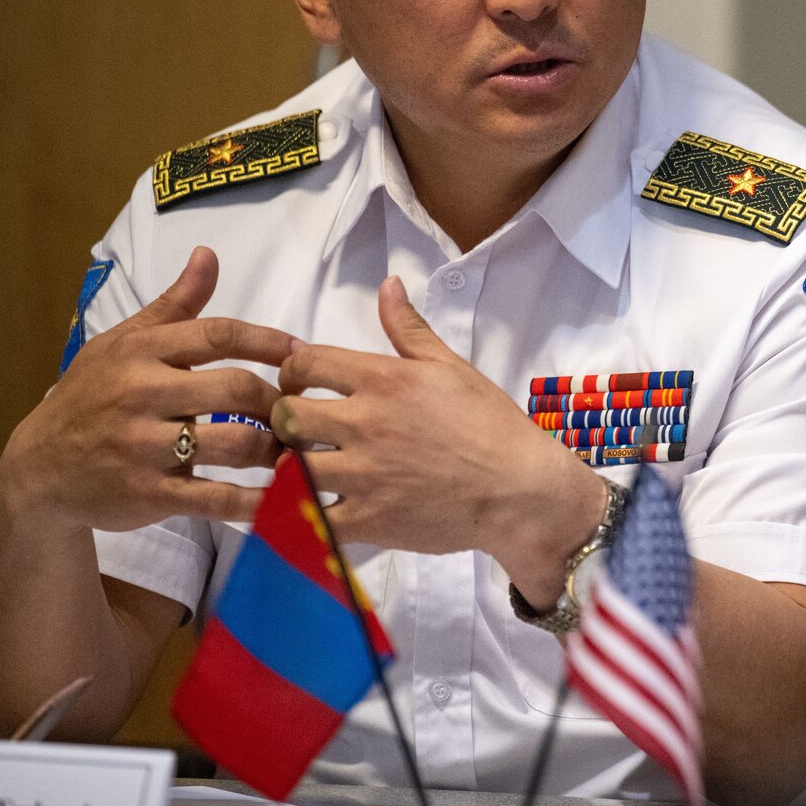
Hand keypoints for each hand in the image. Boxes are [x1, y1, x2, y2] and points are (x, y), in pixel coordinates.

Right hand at [0, 247, 292, 531]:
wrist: (38, 469)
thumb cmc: (92, 395)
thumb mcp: (124, 343)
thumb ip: (174, 304)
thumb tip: (208, 254)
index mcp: (141, 352)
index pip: (219, 335)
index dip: (269, 341)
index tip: (302, 354)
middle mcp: (141, 394)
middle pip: (236, 388)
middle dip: (278, 401)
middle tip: (300, 411)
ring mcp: (143, 447)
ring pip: (233, 442)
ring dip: (276, 448)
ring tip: (297, 450)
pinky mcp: (146, 493)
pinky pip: (213, 497)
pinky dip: (255, 500)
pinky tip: (282, 496)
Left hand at [272, 277, 600, 598]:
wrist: (521, 491)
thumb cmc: (490, 425)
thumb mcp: (453, 367)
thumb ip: (410, 328)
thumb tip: (388, 284)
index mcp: (385, 380)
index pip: (306, 362)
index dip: (293, 370)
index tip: (301, 383)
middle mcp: (366, 423)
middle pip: (286, 415)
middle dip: (284, 418)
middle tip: (297, 427)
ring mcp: (363, 475)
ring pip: (288, 467)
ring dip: (287, 465)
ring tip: (300, 466)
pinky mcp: (367, 520)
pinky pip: (309, 521)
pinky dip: (296, 517)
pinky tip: (302, 510)